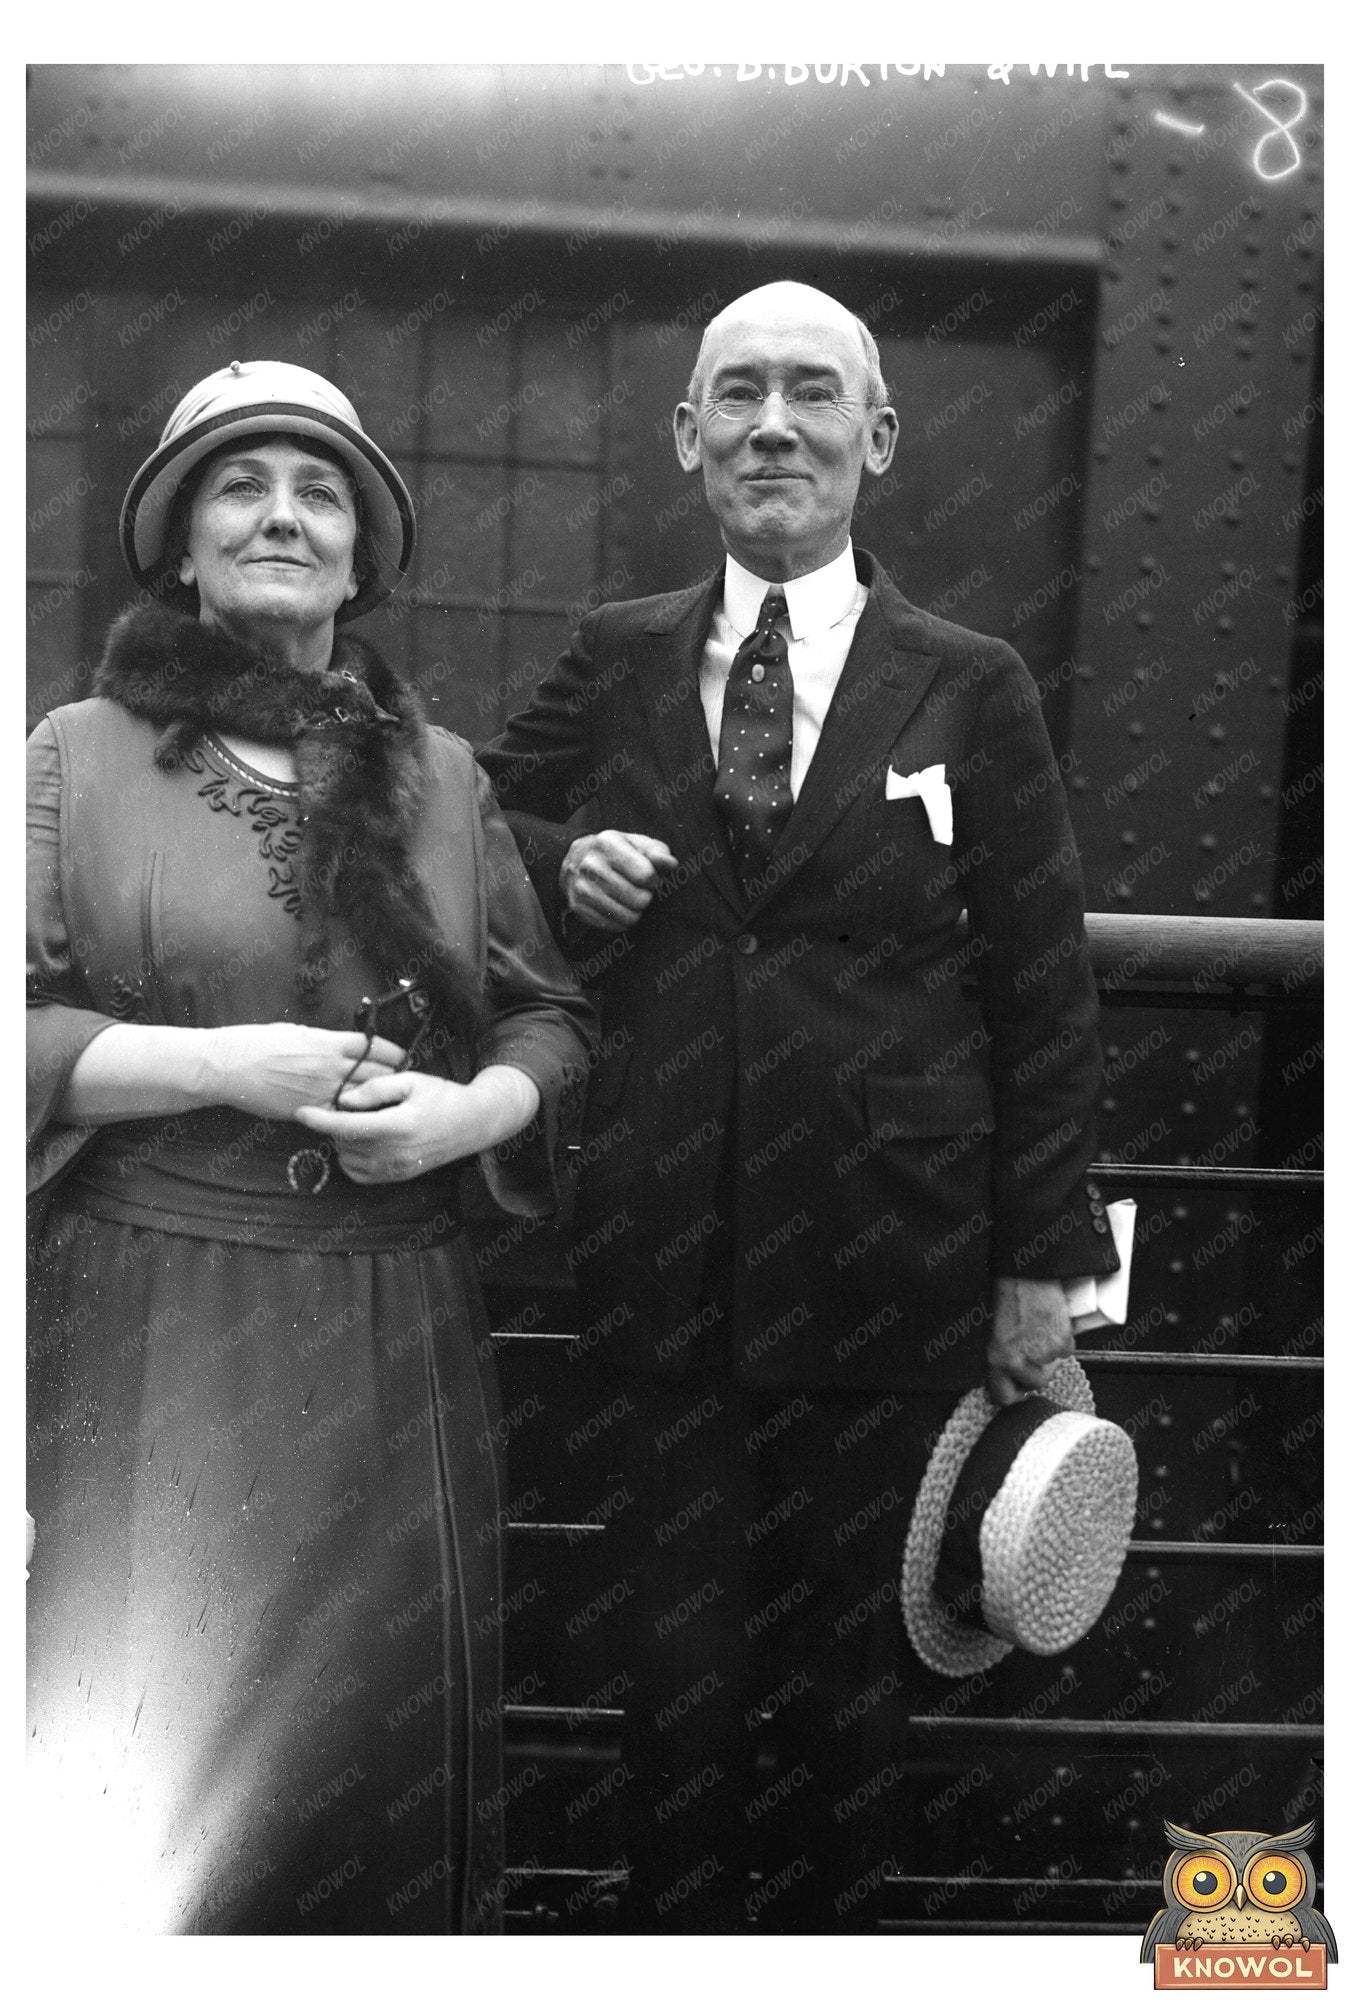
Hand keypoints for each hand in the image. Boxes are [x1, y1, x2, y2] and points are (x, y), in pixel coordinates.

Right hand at [200, 1021, 406, 1122]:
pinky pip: (338, 1116)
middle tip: (403, 1083)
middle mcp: (330, 1067)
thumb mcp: (298, 1032)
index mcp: (329, 1043)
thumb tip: (342, 1046)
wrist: (229, 1066)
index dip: (393, 1053)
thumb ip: (325, 1041)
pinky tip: (359, 1119)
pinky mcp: (308, 1111)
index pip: (374, 1047)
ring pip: (362, 1098)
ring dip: (376, 1101)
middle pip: (376, 1073)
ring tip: (389, 1104)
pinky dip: (351, 1117)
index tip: (401, 1057)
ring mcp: (321, 1091)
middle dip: (391, 1078)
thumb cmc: (258, 1043)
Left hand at [294, 1064, 541, 1183]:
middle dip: (336, 1124)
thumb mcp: (411, 1080)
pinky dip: (352, 1158)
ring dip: (343, 1140)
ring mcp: (396, 1169)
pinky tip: (363, 1140)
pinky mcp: (397, 1177)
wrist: (472, 1123)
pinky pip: (359, 1173)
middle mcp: (395, 1153)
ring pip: (348, 1158)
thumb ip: (375, 1088)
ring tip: (361, 1121)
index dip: (319, 1120)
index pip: (346, 1126)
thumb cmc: (442, 1096)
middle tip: (351, 1105)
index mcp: (397, 1126)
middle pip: (344, 1142)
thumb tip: (344, 1100)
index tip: (300, 1112)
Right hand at [560, 830, 677, 930]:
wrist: (576, 861)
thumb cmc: (617, 853)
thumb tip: (671, 864)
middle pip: (639, 899)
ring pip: (629, 917)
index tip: (648, 877)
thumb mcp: (638, 844)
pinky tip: (619, 907)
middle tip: (639, 890)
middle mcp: (591, 865)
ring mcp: (582, 888)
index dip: (654, 880)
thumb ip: (658, 852)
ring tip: (630, 899)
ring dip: (636, 911)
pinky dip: (623, 921)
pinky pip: (615, 926)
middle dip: (646, 897)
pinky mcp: (578, 907)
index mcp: (608, 843)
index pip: (645, 875)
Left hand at [985, 1277, 1074, 1405]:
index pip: (1004, 1396)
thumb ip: (1002, 1356)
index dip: (1014, 1392)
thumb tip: (1010, 1374)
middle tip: (1034, 1349)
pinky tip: (1052, 1324)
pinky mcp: (1061, 1343)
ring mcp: (1041, 1353)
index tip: (1019, 1388)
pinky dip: (1063, 1341)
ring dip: (1051, 1355)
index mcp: (997, 1357)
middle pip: (1036, 1383)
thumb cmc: (1010, 1294)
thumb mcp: (996, 1331)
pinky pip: (1067, 1352)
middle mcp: (1017, 1360)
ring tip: (1041, 1331)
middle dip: (1038, 1369)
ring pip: (1053, 1367)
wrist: (1028, 1273)